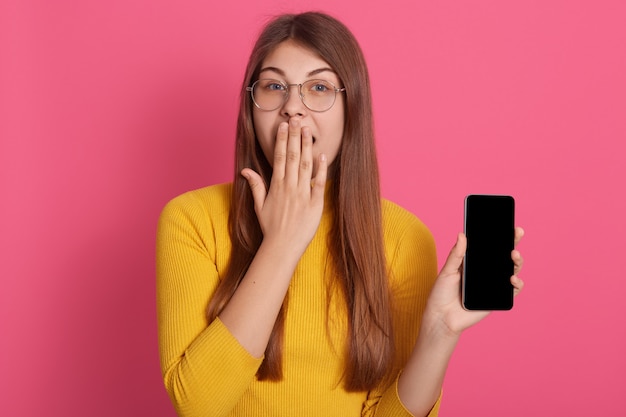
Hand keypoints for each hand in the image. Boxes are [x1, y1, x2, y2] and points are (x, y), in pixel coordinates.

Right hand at [241, 118, 327, 255]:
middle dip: (294, 137)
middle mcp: (289, 187)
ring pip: (305, 166)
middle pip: (292, 156)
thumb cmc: (271, 228)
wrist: (282, 247)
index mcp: (276, 186)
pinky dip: (321, 169)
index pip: (278, 158)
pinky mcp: (315, 204)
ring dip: (306, 147)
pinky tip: (322, 154)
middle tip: (296, 119)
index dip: (281, 140)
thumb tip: (245, 171)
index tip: (283, 126)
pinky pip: (318, 183)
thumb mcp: (259, 206)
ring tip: (308, 130)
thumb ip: (255, 186)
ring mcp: (303, 195)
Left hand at [423, 227, 524, 336]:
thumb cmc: (441, 293)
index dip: (500, 235)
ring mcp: (493, 284)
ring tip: (514, 255)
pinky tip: (512, 278)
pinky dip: (517, 284)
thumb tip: (462, 234)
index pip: (490, 246)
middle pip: (504, 256)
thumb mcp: (447, 271)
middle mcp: (486, 272)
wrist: (442, 317)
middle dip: (513, 243)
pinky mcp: (497, 298)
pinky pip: (512, 290)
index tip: (508, 224)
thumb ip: (456, 255)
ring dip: (517, 261)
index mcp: (474, 262)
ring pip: (512, 270)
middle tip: (517, 233)